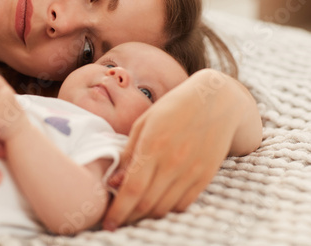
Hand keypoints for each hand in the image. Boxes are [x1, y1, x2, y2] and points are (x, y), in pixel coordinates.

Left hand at [103, 69, 240, 228]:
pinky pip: (183, 204)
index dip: (118, 211)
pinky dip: (167, 209)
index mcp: (153, 146)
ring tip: (134, 213)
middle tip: (117, 220)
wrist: (216, 100)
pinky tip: (157, 203)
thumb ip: (128, 154)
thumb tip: (114, 182)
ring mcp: (192, 171)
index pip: (131, 189)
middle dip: (128, 217)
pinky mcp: (206, 176)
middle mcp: (173, 162)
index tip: (107, 223)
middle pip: (146, 204)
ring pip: (165, 208)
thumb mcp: (143, 123)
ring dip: (146, 215)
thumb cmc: (173, 107)